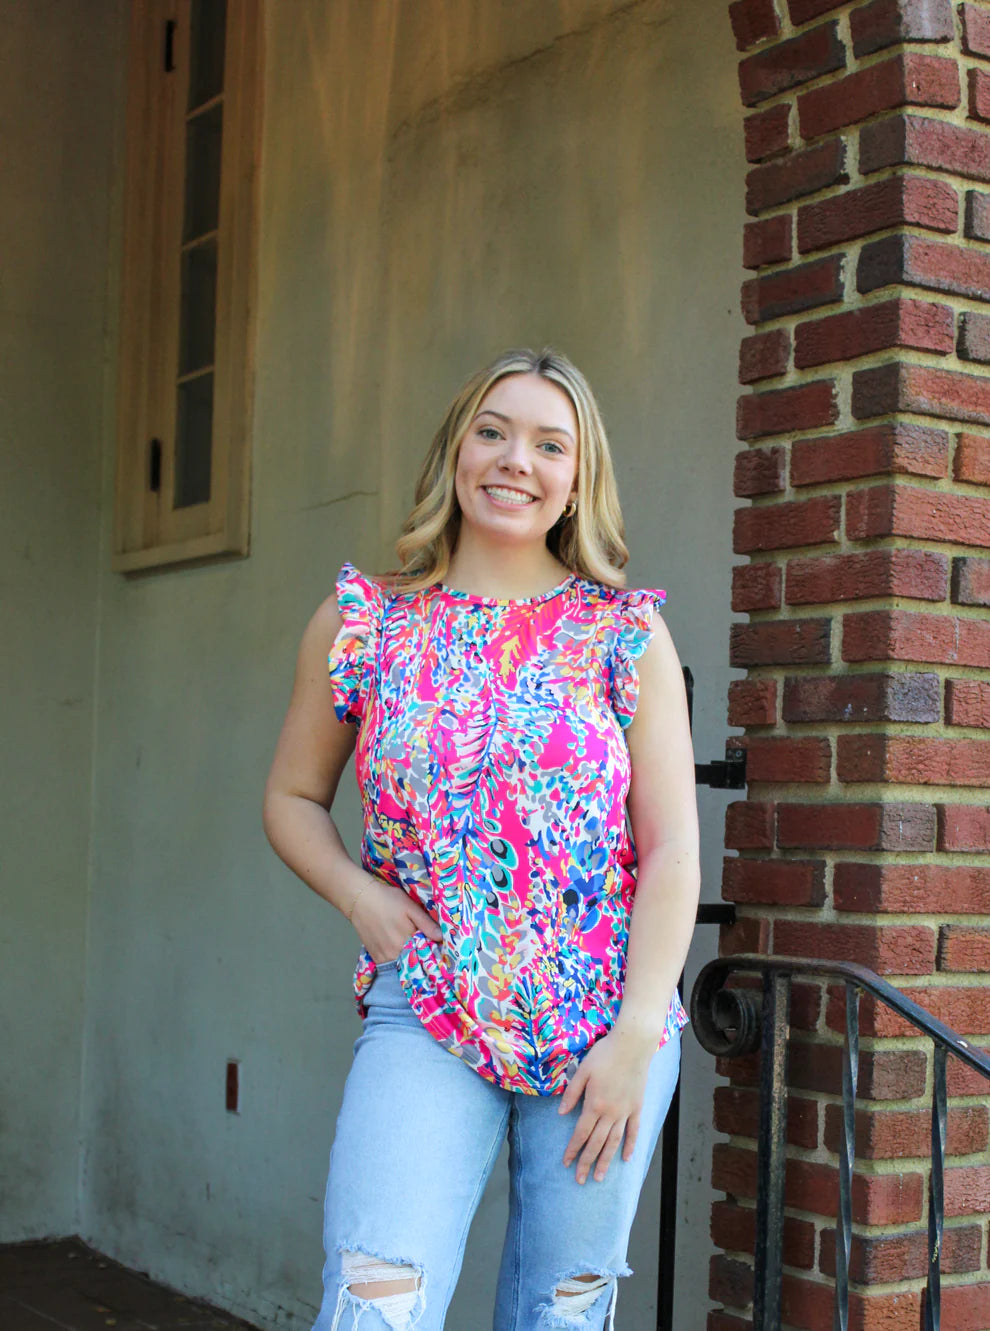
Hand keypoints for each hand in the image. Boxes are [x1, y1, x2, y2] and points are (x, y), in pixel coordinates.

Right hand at [349, 874, 441, 963]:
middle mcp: (395, 954)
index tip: (439, 949)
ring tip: (413, 948)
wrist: (360, 899)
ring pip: (402, 965)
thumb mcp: (410, 908)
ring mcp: (384, 957)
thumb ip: (426, 924)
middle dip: (421, 958)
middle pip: (413, 962)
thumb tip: (441, 938)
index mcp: (407, 941)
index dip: (433, 952)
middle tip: (427, 948)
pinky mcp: (375, 957)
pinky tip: (400, 951)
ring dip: (409, 960)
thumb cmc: (388, 900)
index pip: (426, 955)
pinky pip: (390, 965)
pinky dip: (397, 961)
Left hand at [558, 1027, 655, 1183]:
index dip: (573, 1150)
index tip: (566, 1163)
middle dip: (587, 1163)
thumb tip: (561, 1113)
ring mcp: (626, 1112)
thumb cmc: (605, 1054)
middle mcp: (610, 1113)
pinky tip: (626, 1159)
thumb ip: (572, 1093)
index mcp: (594, 1104)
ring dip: (606, 1160)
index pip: (581, 1133)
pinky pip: (634, 1131)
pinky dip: (630, 1146)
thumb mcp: (583, 1070)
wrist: (633, 1045)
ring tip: (600, 1177)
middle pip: (596, 1143)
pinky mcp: (637, 1107)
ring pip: (614, 1142)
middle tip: (580, 1180)